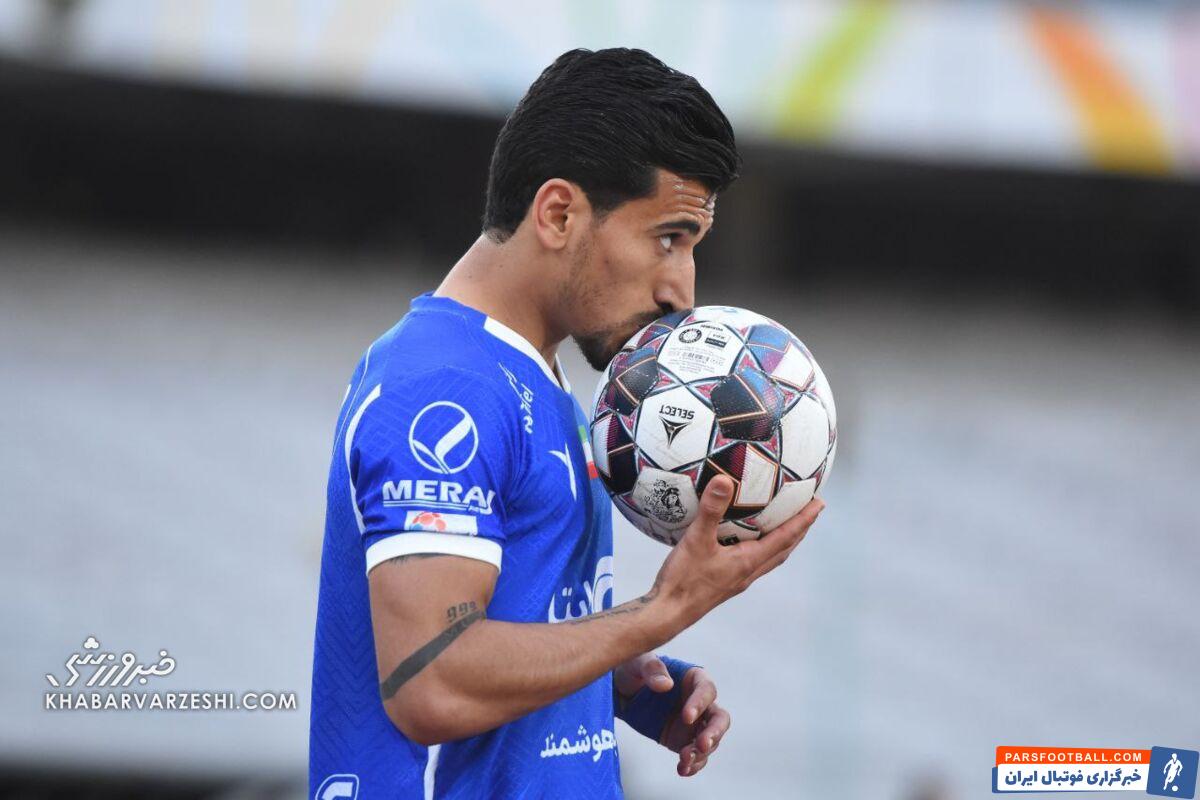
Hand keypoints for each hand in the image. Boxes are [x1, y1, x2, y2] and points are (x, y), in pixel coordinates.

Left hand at [613, 654, 728, 777]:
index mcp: (693, 678)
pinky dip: (692, 765)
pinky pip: (695, 755)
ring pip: (710, 740)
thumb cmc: (633, 670)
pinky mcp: (682, 740)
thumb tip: (666, 685)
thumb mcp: (638, 664)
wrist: (621, 692)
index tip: (686, 717)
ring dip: (700, 753)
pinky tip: (683, 770)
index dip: (700, 704)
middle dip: (714, 733)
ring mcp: (694, 724)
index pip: (707, 690)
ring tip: (684, 760)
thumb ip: (652, 670)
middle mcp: (699, 702)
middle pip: (719, 718)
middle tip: (702, 744)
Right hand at [651, 476, 824, 627]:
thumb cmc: (684, 579)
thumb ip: (711, 510)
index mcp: (748, 561)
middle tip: (810, 511)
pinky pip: (753, 562)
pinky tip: (745, 540)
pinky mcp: (725, 582)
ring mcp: (737, 579)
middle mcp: (748, 572)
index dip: (803, 520)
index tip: (819, 504)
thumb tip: (725, 480)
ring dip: (783, 541)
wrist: (668, 612)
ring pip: (770, 558)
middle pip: (783, 549)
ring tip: (786, 524)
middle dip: (799, 530)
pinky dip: (760, 548)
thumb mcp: (696, 540)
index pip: (785, 537)